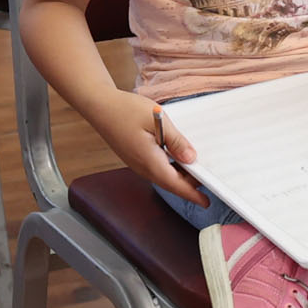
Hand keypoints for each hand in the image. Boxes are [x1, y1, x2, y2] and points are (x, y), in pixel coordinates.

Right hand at [69, 84, 205, 204]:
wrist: (99, 106)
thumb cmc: (126, 110)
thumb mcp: (157, 120)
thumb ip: (176, 141)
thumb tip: (191, 158)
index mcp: (149, 161)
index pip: (175, 184)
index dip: (192, 194)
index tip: (206, 202)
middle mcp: (142, 167)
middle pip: (170, 183)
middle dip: (189, 185)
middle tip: (208, 180)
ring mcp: (136, 163)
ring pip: (163, 176)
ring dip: (180, 176)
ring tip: (196, 170)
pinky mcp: (134, 157)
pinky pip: (155, 169)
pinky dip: (170, 168)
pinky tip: (177, 158)